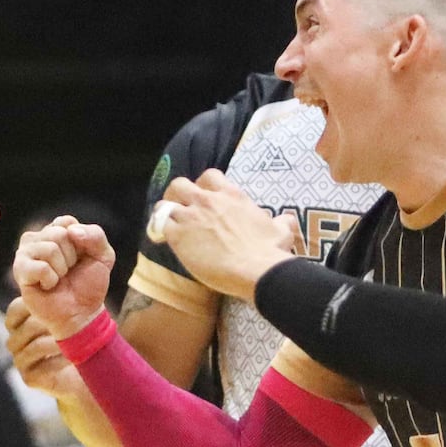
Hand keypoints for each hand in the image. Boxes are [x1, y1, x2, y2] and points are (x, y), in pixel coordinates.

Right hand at [5, 299, 88, 405]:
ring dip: (58, 342)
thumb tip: (59, 273)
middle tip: (72, 322)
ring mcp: (19, 360)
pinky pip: (43, 365)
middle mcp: (14, 341)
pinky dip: (59, 360)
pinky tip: (72, 357)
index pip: (15, 309)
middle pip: (27, 327)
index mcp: (16, 322)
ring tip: (76, 340)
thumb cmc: (77, 334)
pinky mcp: (28, 378)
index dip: (36, 306)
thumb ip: (58, 294)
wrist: (84, 370)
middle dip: (52, 323)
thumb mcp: (67, 311)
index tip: (61, 305)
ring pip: (36, 346)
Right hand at [12, 219, 114, 340]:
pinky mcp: (20, 271)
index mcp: (55, 230)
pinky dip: (52, 280)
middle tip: (69, 272)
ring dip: (62, 269)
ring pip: (49, 249)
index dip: (81, 243)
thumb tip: (71, 231)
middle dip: (72, 257)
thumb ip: (95, 235)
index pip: (66, 222)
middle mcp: (36, 238)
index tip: (80, 258)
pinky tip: (49, 286)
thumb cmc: (89, 284)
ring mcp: (25, 254)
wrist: (82, 313)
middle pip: (59, 234)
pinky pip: (41, 267)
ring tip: (59, 279)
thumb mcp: (103, 255)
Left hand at [155, 171, 302, 300]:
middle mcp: (208, 201)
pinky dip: (159, 231)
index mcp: (232, 195)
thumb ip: (281, 221)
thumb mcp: (282, 230)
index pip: (210, 176)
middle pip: (180, 184)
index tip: (204, 198)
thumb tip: (286, 220)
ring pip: (164, 204)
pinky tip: (162, 239)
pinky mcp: (179, 236)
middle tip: (181, 210)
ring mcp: (191, 217)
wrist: (256, 270)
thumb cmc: (269, 251)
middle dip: (177, 195)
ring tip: (167, 224)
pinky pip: (159, 226)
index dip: (203, 187)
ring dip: (164, 212)